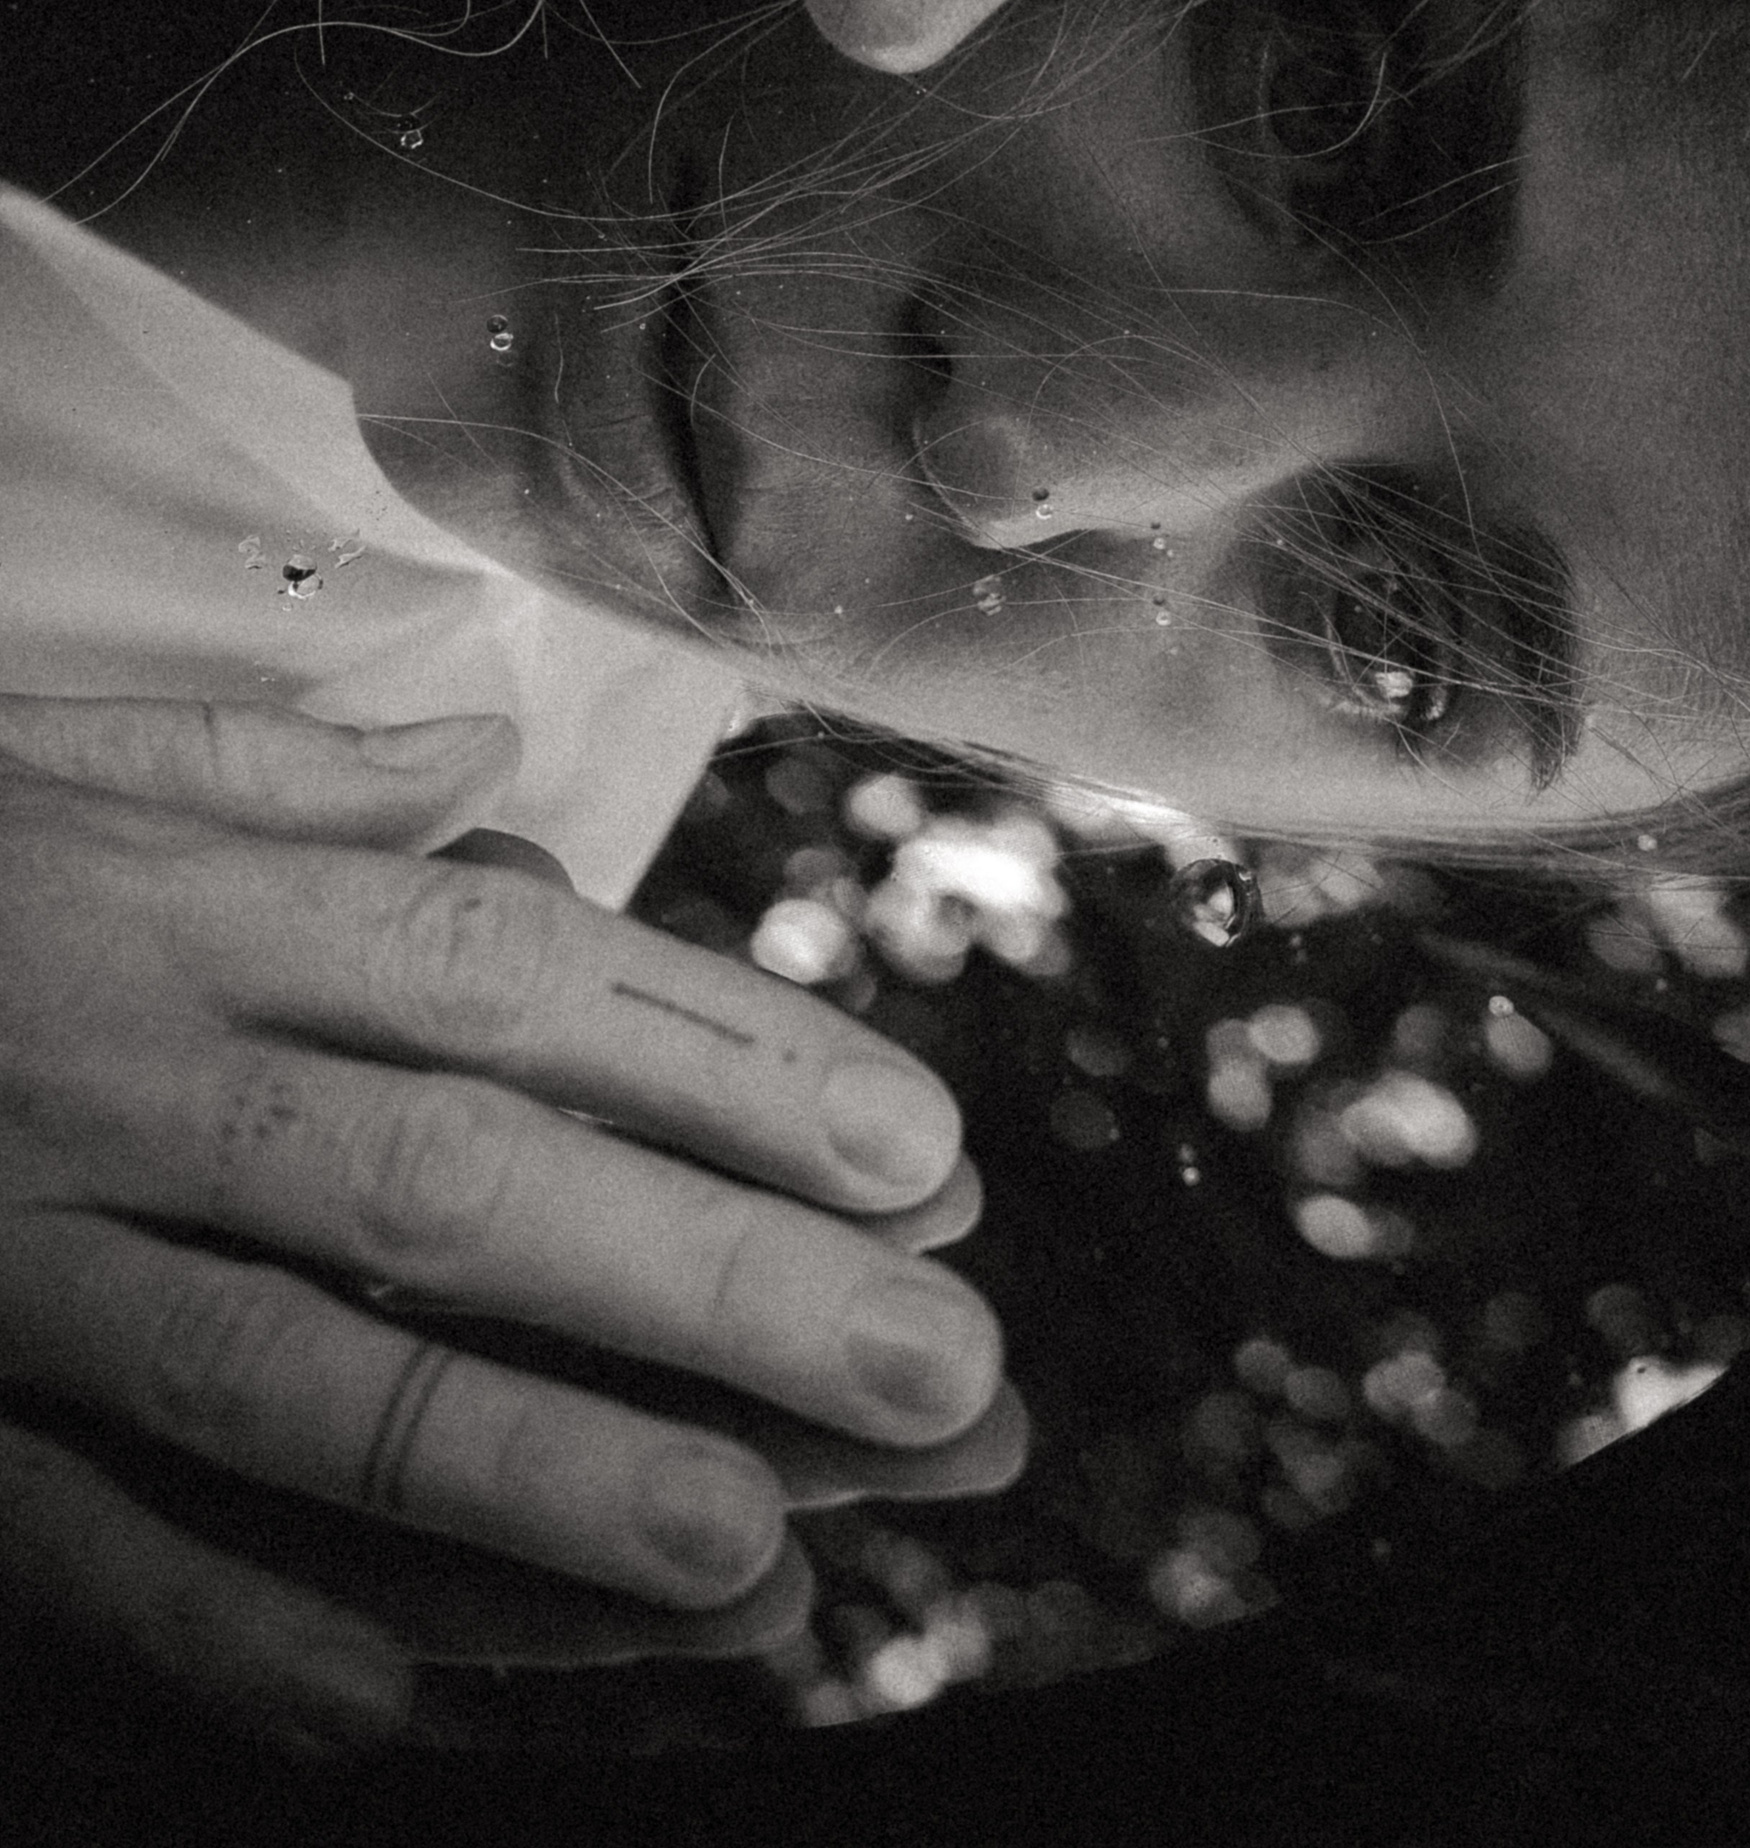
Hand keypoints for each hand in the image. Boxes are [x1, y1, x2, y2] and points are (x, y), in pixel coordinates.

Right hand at [0, 694, 1008, 1755]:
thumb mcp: (50, 762)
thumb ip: (266, 772)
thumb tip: (474, 757)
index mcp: (188, 908)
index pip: (508, 971)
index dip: (723, 1054)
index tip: (922, 1144)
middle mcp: (126, 1071)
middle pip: (456, 1172)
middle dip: (709, 1272)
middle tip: (946, 1366)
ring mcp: (7, 1255)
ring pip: (290, 1368)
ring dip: (525, 1464)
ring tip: (755, 1550)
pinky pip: (59, 1533)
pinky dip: (215, 1622)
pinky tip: (395, 1701)